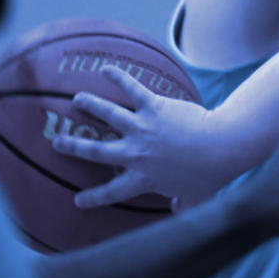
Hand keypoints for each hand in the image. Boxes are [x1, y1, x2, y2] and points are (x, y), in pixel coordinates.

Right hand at [52, 65, 223, 207]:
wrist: (222, 146)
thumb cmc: (210, 174)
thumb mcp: (195, 198)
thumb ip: (183, 206)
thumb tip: (178, 209)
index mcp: (143, 179)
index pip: (112, 192)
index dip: (93, 198)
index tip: (77, 200)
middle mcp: (136, 154)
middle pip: (96, 151)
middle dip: (73, 147)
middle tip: (56, 142)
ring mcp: (142, 128)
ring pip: (108, 114)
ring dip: (90, 104)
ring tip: (77, 99)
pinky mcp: (154, 106)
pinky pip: (132, 89)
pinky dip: (118, 77)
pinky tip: (106, 68)